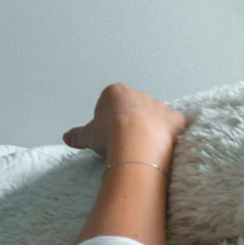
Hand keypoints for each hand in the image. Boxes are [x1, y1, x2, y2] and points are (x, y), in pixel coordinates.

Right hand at [63, 82, 185, 170]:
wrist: (137, 143)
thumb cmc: (109, 134)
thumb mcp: (88, 136)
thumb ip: (78, 135)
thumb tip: (66, 137)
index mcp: (117, 93)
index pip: (111, 101)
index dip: (108, 119)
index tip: (107, 134)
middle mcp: (140, 95)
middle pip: (135, 108)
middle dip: (132, 123)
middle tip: (125, 144)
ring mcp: (160, 107)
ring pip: (155, 117)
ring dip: (151, 130)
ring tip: (143, 151)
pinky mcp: (177, 120)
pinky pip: (173, 128)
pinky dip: (169, 137)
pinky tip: (163, 151)